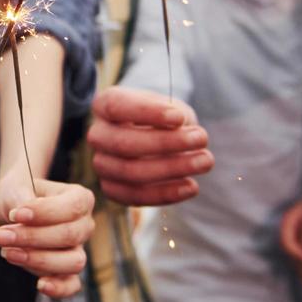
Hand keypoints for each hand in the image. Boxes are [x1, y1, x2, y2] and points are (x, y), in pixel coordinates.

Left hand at [0, 166, 93, 298]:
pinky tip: (40, 285)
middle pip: (70, 235)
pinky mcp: (65, 271)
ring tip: (7, 252)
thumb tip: (21, 217)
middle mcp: (84, 225)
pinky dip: (59, 288)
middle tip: (0, 236)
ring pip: (73, 262)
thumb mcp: (15, 189)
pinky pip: (72, 285)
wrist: (11, 212)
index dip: (44, 213)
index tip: (14, 214)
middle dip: (32, 238)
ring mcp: (77, 249)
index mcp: (80, 199)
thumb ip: (21, 202)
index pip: (71, 207)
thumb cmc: (17, 195)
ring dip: (39, 260)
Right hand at [87, 87, 212, 205]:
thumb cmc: (163, 118)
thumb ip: (176, 117)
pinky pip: (134, 196)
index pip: (118, 107)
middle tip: (202, 139)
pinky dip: (165, 194)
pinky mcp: (111, 188)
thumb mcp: (170, 108)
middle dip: (166, 144)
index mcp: (105, 104)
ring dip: (171, 169)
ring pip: (130, 172)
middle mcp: (97, 135)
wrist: (153, 138)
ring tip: (204, 162)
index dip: (147, 112)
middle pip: (123, 143)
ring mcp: (101, 164)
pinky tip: (191, 186)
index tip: (179, 117)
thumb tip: (184, 131)